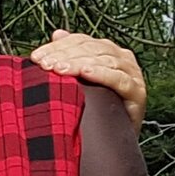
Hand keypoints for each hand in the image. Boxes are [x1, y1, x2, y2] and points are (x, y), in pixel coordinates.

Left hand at [30, 30, 146, 130]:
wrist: (114, 141)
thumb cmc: (94, 110)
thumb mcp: (78, 83)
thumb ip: (69, 57)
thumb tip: (58, 34)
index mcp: (108, 52)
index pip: (82, 41)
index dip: (59, 46)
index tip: (36, 57)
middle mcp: (122, 59)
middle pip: (93, 49)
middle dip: (66, 55)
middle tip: (44, 64)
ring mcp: (132, 75)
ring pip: (105, 61)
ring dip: (80, 64)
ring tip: (59, 69)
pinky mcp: (137, 93)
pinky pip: (119, 80)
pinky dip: (102, 74)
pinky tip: (86, 74)